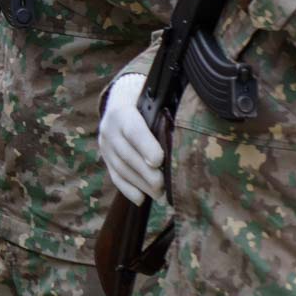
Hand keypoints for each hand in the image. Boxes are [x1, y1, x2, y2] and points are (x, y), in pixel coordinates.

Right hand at [99, 73, 163, 204]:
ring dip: (140, 184)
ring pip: (121, 168)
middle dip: (145, 173)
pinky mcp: (106, 158)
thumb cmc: (147, 99)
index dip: (145, 146)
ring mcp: (105, 145)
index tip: (158, 161)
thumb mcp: (153, 96)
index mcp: (122, 110)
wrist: (121, 99)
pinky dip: (128, 189)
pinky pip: (115, 176)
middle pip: (127, 154)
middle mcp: (109, 128)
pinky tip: (141, 199)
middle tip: (163, 187)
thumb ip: (165, 106)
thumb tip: (190, 116)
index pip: (133, 130)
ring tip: (160, 196)